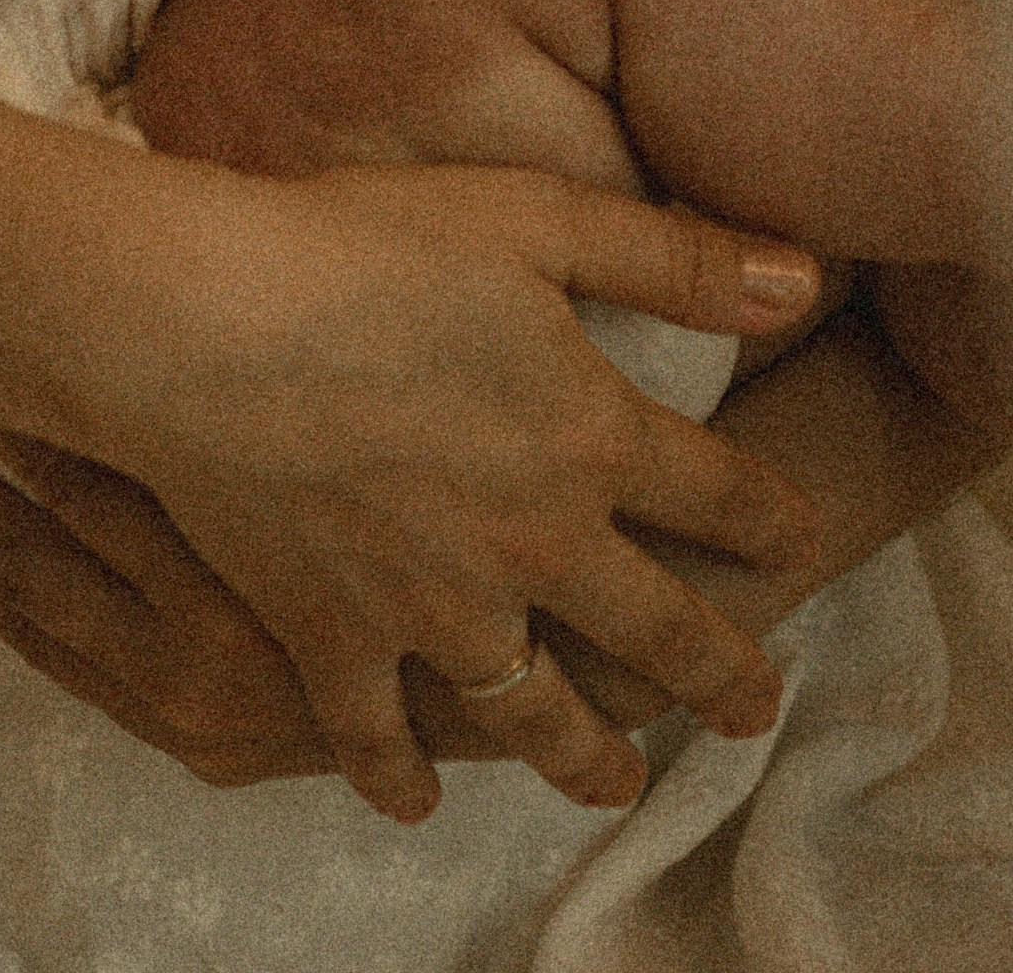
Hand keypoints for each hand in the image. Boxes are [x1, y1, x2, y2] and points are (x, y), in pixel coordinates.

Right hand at [0, 162, 822, 821]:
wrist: (207, 324)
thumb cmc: (364, 248)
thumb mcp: (534, 218)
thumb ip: (671, 258)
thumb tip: (805, 281)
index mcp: (590, 436)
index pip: (723, 497)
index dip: (775, 524)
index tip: (804, 546)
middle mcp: (533, 545)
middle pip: (656, 634)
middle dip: (717, 678)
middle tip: (748, 712)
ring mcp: (434, 609)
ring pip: (538, 715)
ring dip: (587, 759)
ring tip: (614, 784)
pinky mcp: (334, 640)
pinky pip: (380, 739)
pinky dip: (403, 775)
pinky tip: (420, 795)